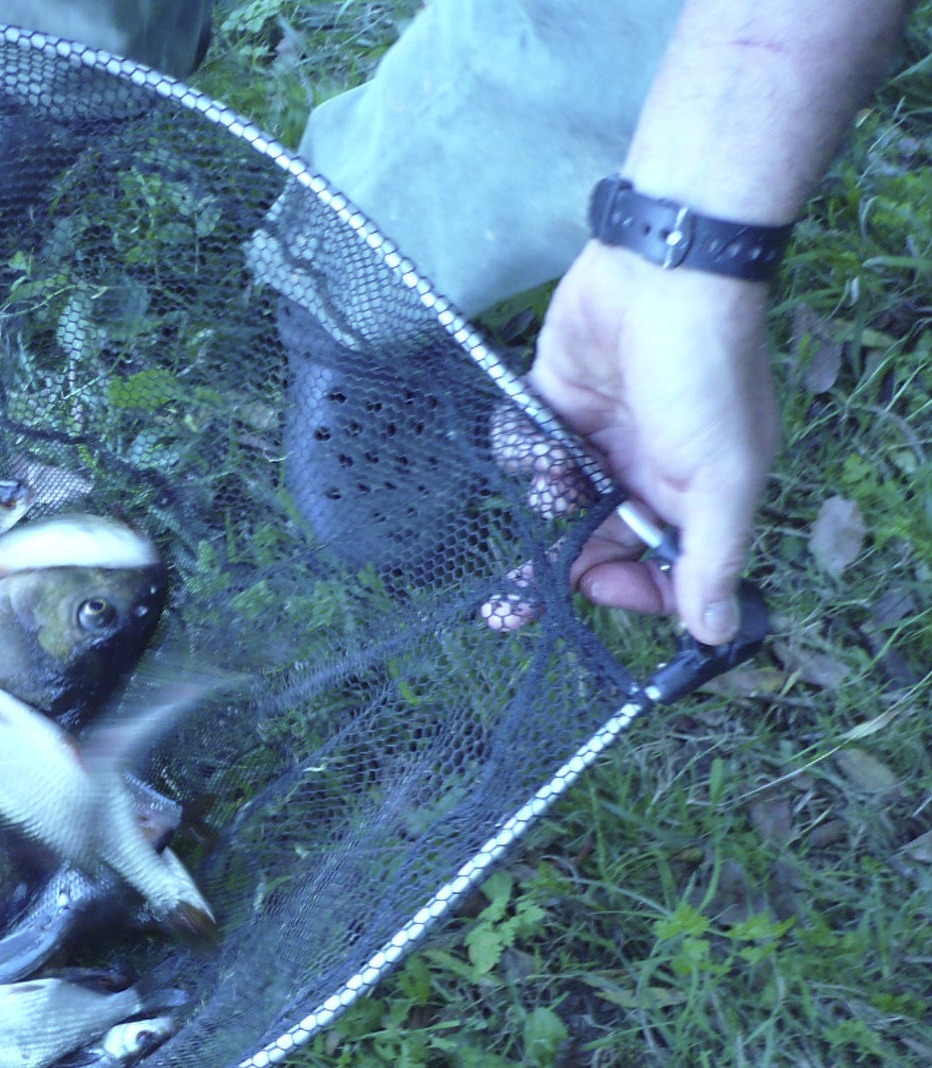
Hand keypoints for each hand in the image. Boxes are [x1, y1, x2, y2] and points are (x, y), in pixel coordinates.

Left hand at [528, 240, 776, 644]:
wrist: (661, 274)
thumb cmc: (702, 377)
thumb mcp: (722, 477)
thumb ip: (711, 556)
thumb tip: (714, 632)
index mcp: (695, 496)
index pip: (659, 570)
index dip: (627, 591)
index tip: (594, 594)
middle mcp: (647, 472)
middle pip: (596, 543)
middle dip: (555, 570)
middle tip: (507, 608)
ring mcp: (601, 437)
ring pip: (555, 498)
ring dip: (545, 495)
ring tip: (553, 470)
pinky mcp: (555, 401)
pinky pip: (525, 446)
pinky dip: (520, 448)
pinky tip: (531, 435)